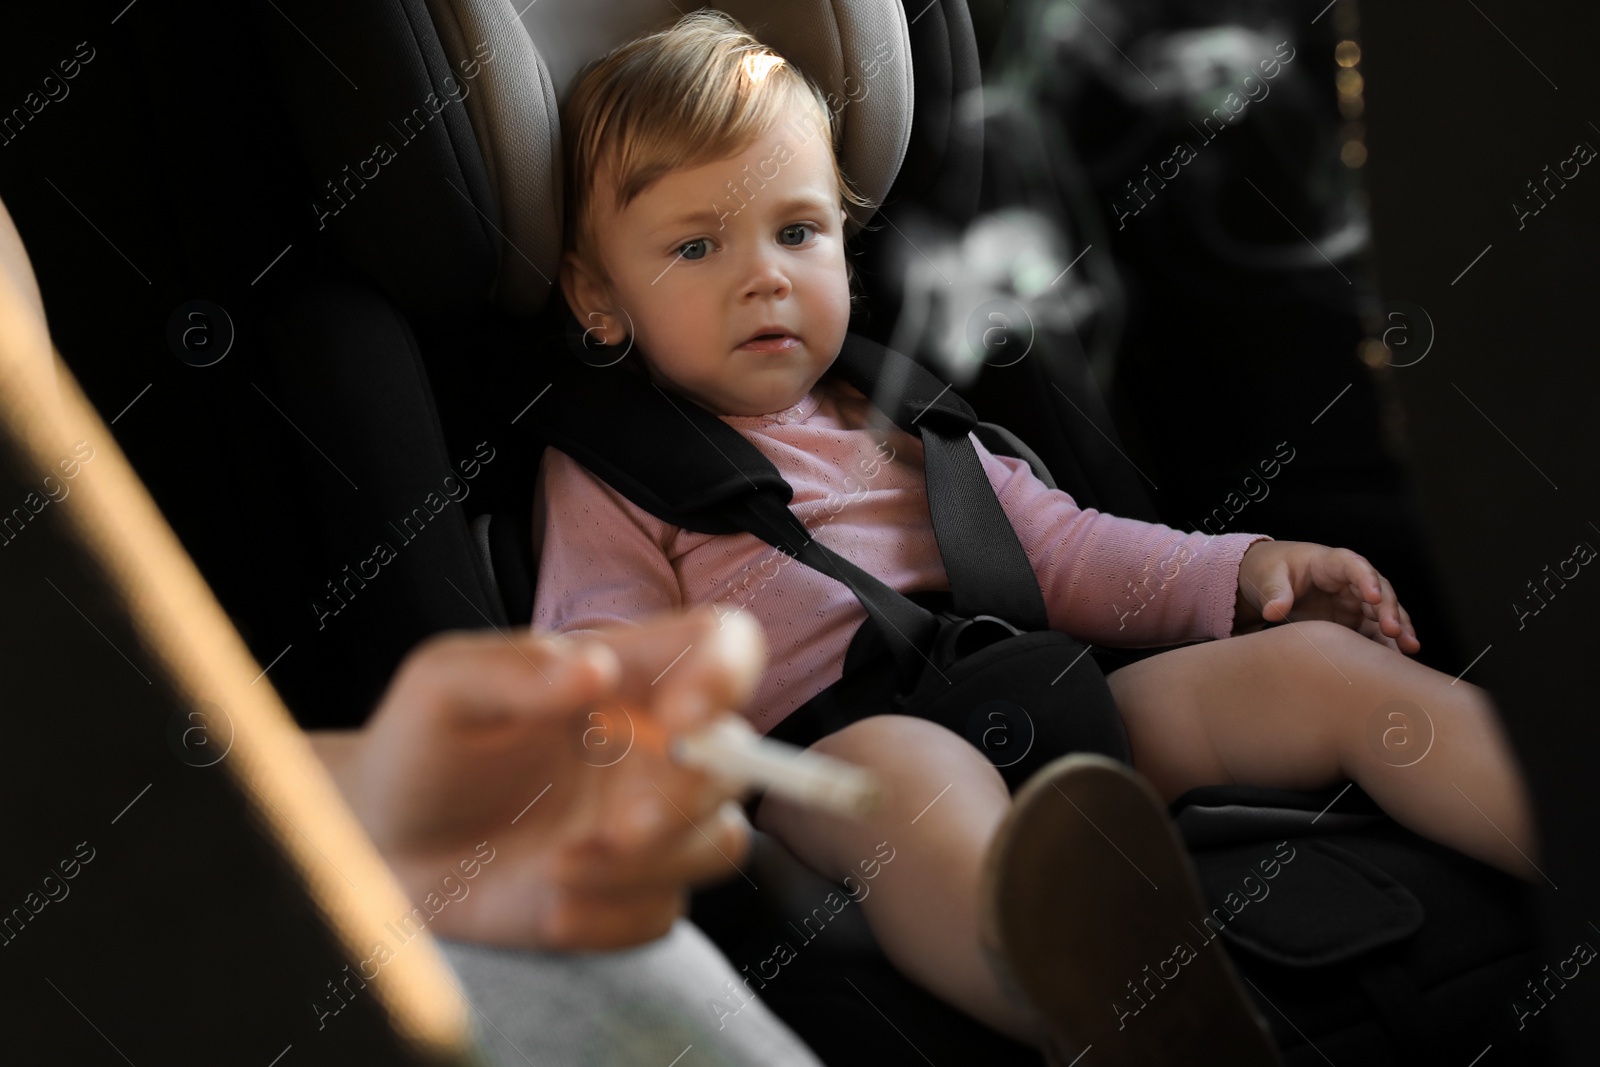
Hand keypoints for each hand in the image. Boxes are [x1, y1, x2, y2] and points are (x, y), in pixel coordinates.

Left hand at [314, 605, 766, 951]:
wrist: (381, 841)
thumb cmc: (421, 743)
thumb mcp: (445, 685)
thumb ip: (516, 670)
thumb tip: (595, 667)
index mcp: (631, 675)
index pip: (724, 646)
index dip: (727, 672)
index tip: (683, 715)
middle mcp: (656, 747)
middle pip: (736, 761)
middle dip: (688, 800)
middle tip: (621, 826)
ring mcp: (650, 824)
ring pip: (721, 843)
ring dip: (653, 864)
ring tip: (558, 868)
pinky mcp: (628, 892)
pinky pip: (663, 913)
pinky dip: (613, 918)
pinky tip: (547, 906)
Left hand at [1232, 540, 1420, 652]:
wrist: (1270, 582)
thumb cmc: (1272, 570)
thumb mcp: (1268, 577)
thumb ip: (1274, 593)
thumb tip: (1273, 611)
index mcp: (1331, 562)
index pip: (1354, 565)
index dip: (1366, 578)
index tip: (1373, 596)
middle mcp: (1351, 581)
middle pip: (1378, 590)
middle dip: (1389, 609)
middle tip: (1394, 630)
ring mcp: (1355, 601)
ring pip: (1383, 613)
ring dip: (1397, 629)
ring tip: (1408, 648)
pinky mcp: (1353, 621)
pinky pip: (1374, 632)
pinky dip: (1385, 644)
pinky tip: (1395, 660)